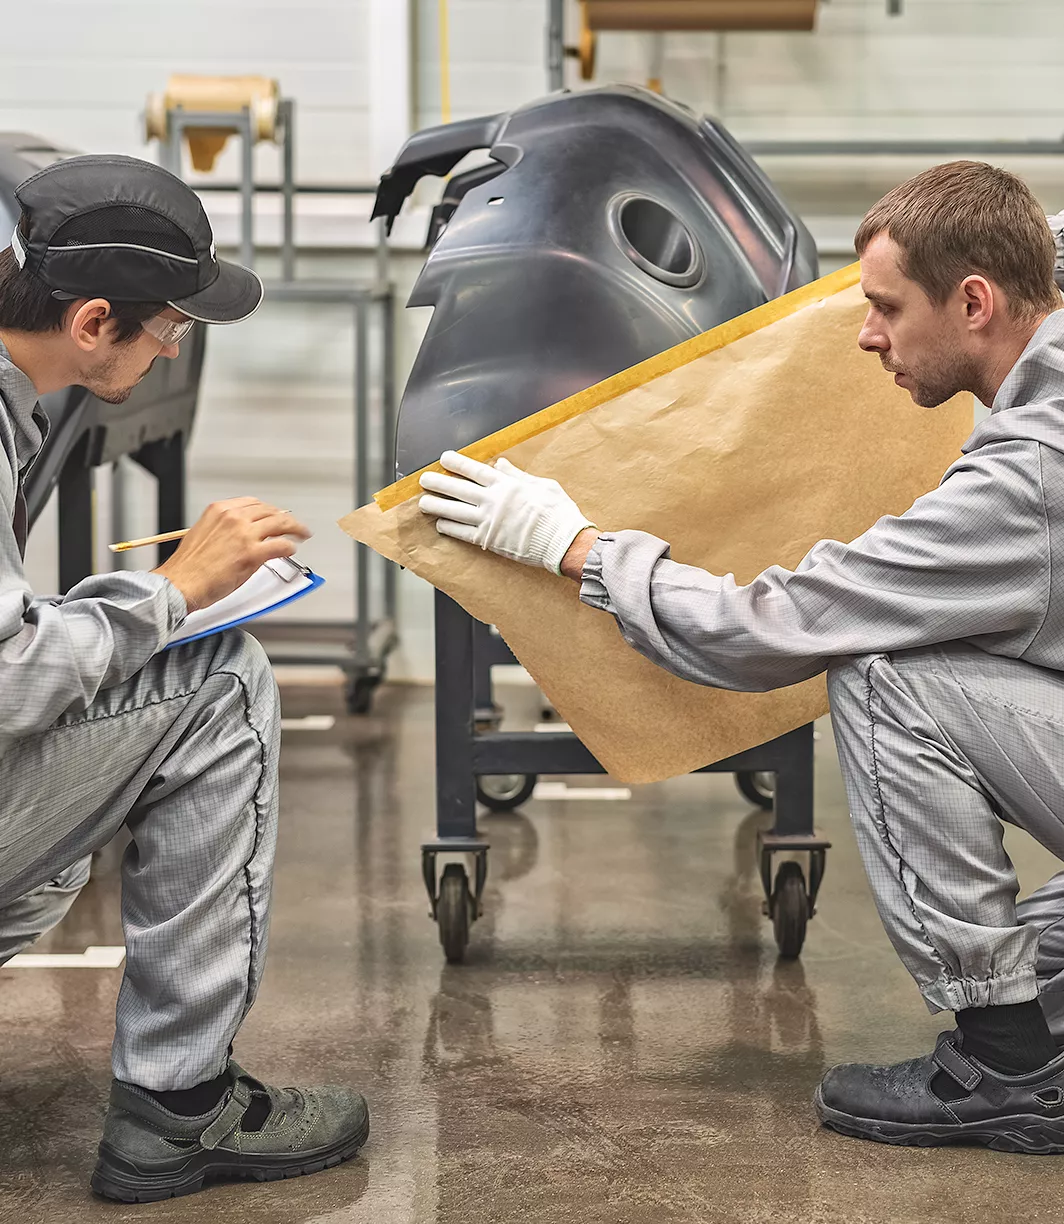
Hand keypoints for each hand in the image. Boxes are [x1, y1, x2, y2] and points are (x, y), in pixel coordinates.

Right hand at [153, 497, 311, 611]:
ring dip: (295, 528)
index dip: (268, 509)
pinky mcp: (252, 554)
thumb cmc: (188, 567)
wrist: (180, 584)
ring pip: (280, 524)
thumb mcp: (204, 535)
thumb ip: (226, 530)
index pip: (253, 503)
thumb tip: (244, 535)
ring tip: (302, 533)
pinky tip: (291, 550)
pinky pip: (281, 545)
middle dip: (285, 517)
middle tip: (294, 525)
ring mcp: (244, 535)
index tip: (275, 514)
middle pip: (269, 511)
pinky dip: (290, 547)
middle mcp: (233, 518)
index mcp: (219, 510)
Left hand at [418, 451, 595, 574]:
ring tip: (422, 503)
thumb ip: (518, 475)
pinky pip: (463, 533)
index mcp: (506, 485)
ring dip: (436, 506)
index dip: (456, 463)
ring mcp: (488, 521)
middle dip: (438, 483)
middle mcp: (493, 501)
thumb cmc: (558, 513)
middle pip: (458, 489)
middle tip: (424, 480)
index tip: (444, 459)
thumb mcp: (543, 485)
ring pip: (454, 511)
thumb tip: (500, 464)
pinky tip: (440, 524)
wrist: (562, 541)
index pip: (474, 470)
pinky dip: (449, 528)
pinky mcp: (489, 540)